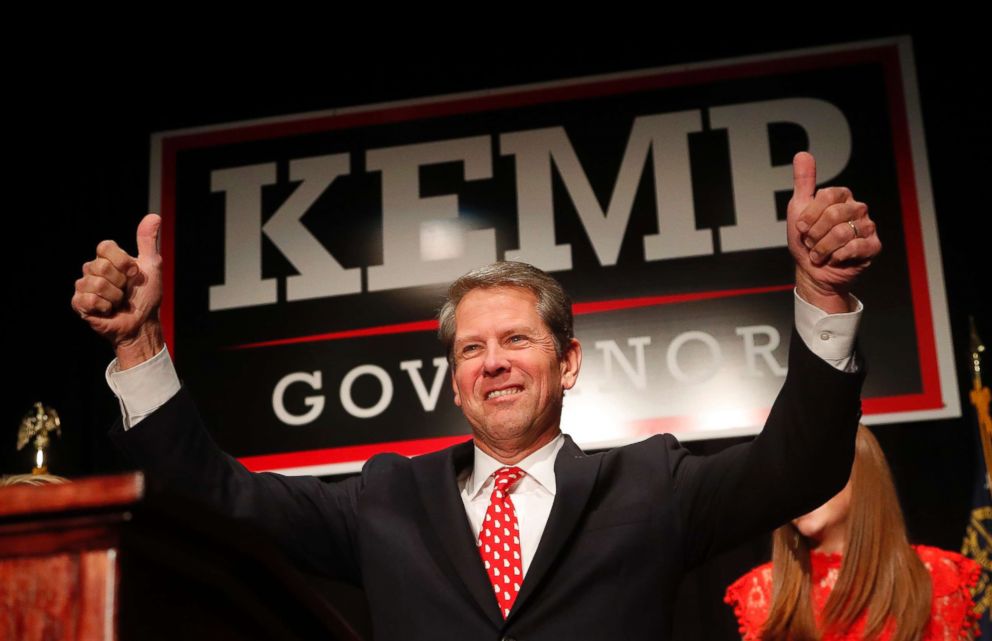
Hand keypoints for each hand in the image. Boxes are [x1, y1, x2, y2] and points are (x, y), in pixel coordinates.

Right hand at [72, 214, 163, 366]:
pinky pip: (88, 299)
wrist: (142, 323)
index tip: (135, 272)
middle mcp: (92, 270)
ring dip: (115, 296)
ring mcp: (84, 286)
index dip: (122, 260)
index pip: (105, 246)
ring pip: (96, 283)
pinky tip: (108, 310)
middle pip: (101, 266)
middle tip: (126, 291)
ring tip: (118, 302)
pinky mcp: (79, 304)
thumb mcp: (152, 266)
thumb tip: (154, 216)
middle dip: (121, 282)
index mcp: (107, 259)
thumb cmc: (147, 296)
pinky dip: (104, 307)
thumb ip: (148, 241)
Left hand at [788, 152, 881, 312]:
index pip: (827, 195)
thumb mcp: (798, 209)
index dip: (810, 214)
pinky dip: (837, 256)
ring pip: (842, 233)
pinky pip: (855, 247)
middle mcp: (857, 208)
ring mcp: (867, 227)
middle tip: (811, 243)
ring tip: (819, 253)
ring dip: (823, 248)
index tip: (801, 227)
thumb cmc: (806, 241)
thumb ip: (803, 182)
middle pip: (835, 214)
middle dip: (815, 234)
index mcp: (841, 197)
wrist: (812, 272)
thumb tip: (803, 154)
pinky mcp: (873, 246)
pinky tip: (835, 258)